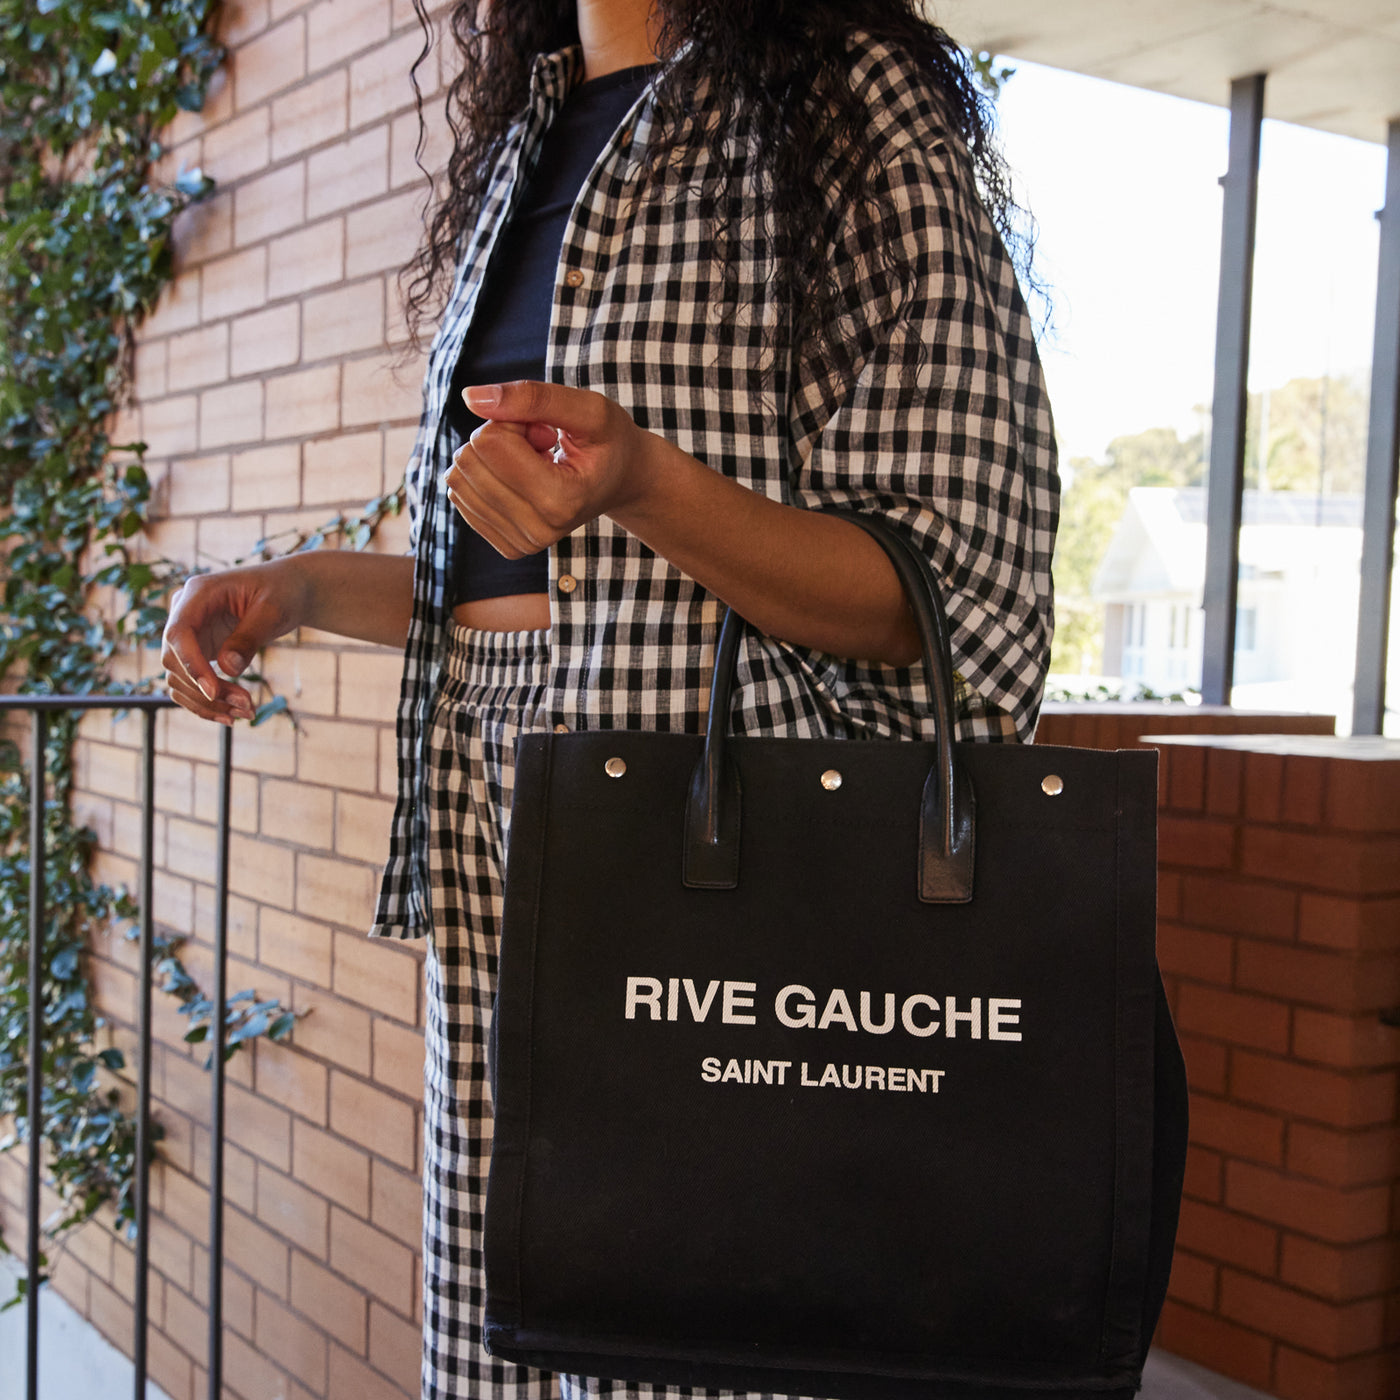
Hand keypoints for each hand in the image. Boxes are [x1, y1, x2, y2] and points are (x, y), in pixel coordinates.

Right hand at [161, 560, 307, 723]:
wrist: (288, 591)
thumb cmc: (282, 592)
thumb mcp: (272, 611)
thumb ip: (249, 637)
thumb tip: (228, 669)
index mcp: (198, 592)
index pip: (178, 633)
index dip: (191, 665)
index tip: (213, 692)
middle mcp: (184, 613)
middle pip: (175, 660)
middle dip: (207, 690)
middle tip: (246, 707)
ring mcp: (187, 634)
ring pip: (178, 678)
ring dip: (206, 703)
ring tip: (245, 713)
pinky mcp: (196, 652)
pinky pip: (189, 684)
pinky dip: (206, 703)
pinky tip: (232, 714)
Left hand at [443, 381, 651, 555]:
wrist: (619, 482)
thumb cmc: (608, 442)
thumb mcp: (588, 409)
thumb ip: (534, 397)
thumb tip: (470, 397)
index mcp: (561, 501)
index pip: (490, 442)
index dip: (513, 420)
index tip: (545, 430)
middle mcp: (538, 531)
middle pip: (470, 460)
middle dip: (499, 437)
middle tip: (538, 445)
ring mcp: (519, 544)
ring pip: (459, 477)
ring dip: (491, 458)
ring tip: (532, 462)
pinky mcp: (506, 546)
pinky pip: (459, 495)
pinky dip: (486, 477)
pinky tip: (521, 480)